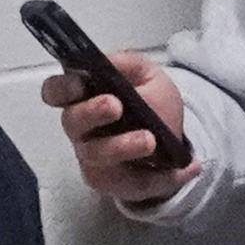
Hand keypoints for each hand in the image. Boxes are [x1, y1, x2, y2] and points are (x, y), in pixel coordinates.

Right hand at [38, 53, 194, 208]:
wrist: (172, 140)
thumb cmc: (150, 102)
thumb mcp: (148, 76)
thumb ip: (130, 64)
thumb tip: (111, 62)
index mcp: (83, 96)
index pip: (56, 91)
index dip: (61, 88)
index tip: (79, 84)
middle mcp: (81, 129)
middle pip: (73, 122)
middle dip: (91, 112)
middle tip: (115, 106)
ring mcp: (94, 158)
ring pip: (99, 155)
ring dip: (123, 146)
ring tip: (149, 139)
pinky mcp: (113, 182)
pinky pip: (133, 182)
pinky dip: (162, 177)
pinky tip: (188, 168)